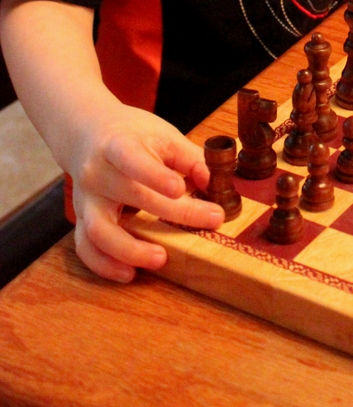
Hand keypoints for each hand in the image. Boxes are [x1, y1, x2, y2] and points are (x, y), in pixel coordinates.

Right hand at [68, 103, 224, 282]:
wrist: (89, 134)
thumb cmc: (132, 136)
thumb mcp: (163, 135)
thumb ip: (190, 157)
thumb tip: (215, 183)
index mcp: (118, 145)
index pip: (131, 159)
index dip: (154, 175)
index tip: (179, 188)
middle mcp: (97, 173)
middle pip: (131, 196)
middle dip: (173, 212)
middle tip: (211, 220)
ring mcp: (86, 199)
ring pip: (98, 230)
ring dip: (129, 249)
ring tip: (161, 258)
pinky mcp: (82, 219)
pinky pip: (86, 248)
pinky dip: (104, 265)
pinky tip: (129, 273)